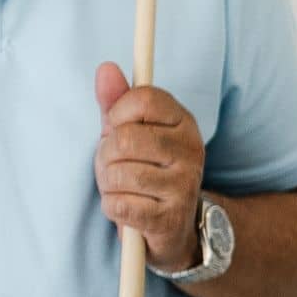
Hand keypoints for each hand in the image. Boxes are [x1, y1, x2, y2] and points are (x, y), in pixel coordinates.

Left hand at [92, 61, 205, 270]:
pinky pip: (119, 205)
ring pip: (119, 174)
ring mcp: (183, 186)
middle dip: (107, 155)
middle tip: (117, 165)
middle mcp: (191, 150)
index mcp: (184, 122)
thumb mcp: (131, 133)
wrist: (174, 228)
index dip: (118, 113)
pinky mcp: (169, 219)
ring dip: (108, 184)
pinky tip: (126, 208)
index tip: (118, 127)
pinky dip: (112, 208)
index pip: (142, 99)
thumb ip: (116, 102)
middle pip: (125, 139)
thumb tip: (105, 68)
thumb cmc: (145, 172)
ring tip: (122, 188)